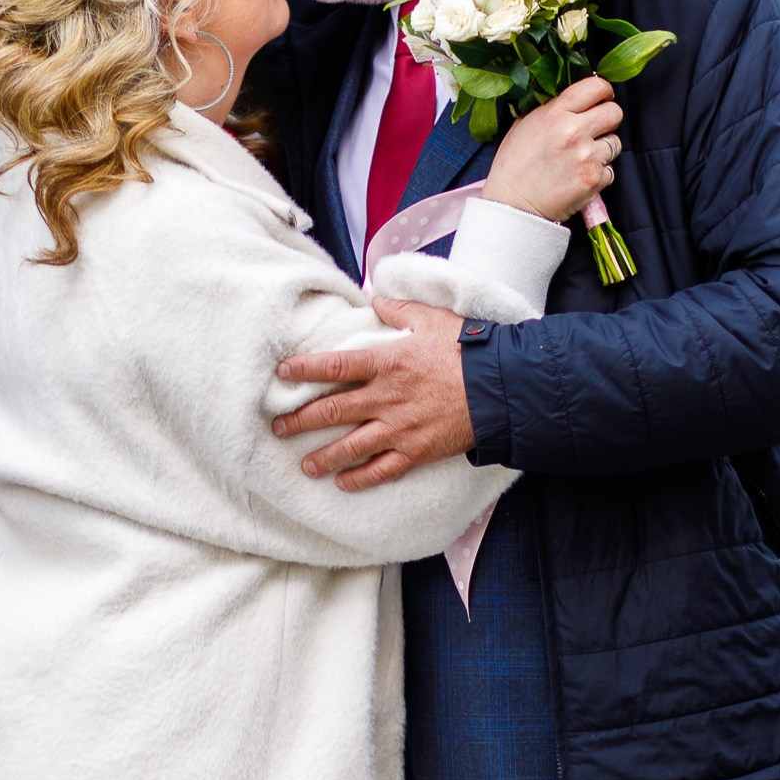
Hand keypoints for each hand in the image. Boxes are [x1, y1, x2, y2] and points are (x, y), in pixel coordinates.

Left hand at [273, 298, 474, 486]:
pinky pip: (381, 470)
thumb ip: (399, 309)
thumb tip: (375, 297)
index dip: (305, 370)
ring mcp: (400, 428)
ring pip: (351, 446)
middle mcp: (387, 397)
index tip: (282, 373)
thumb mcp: (432, 319)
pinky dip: (360, 478)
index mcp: (388, 362)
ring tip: (305, 464)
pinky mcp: (416, 451)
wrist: (501, 389)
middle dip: (301, 420)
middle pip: (333, 410)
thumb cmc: (467, 351)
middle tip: (279, 427)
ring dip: (323, 457)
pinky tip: (342, 482)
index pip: (335, 365)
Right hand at [482, 76, 622, 221]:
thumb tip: (575, 99)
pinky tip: (579, 175)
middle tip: (597, 127)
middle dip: (608, 118)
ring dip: (603, 148)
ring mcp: (587, 157)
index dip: (603, 92)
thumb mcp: (524, 124)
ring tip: (581, 157)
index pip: (596, 87)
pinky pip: (610, 169)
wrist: (513, 205)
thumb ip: (551, 108)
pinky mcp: (594, 179)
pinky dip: (598, 173)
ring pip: (615, 142)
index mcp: (555, 114)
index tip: (601, 98)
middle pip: (614, 113)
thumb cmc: (514, 166)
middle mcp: (574, 132)